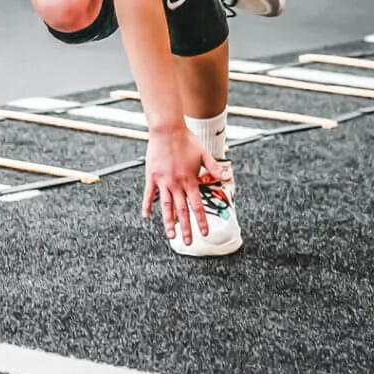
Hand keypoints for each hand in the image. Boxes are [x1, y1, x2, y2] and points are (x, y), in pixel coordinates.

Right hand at [142, 128, 229, 243]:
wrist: (167, 130)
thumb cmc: (186, 140)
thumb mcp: (204, 154)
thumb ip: (214, 168)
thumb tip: (227, 176)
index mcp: (190, 180)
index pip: (197, 206)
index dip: (201, 220)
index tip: (204, 233)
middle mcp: (177, 184)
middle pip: (182, 211)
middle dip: (186, 228)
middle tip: (188, 242)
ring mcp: (163, 181)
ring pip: (166, 206)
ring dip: (169, 222)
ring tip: (171, 236)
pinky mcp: (152, 176)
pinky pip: (149, 194)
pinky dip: (147, 206)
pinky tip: (146, 216)